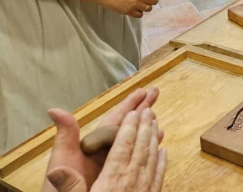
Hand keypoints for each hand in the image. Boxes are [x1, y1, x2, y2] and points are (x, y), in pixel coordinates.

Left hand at [43, 88, 162, 191]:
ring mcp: (109, 165)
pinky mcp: (114, 178)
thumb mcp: (62, 160)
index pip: (114, 120)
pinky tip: (156, 147)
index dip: (129, 105)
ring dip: (145, 129)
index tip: (143, 91)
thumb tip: (54, 110)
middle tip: (155, 93)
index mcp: (92, 146)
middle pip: (126, 126)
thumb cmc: (58, 189)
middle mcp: (102, 153)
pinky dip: (146, 151)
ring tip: (157, 118)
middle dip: (141, 110)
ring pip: (133, 142)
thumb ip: (65, 136)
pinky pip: (135, 160)